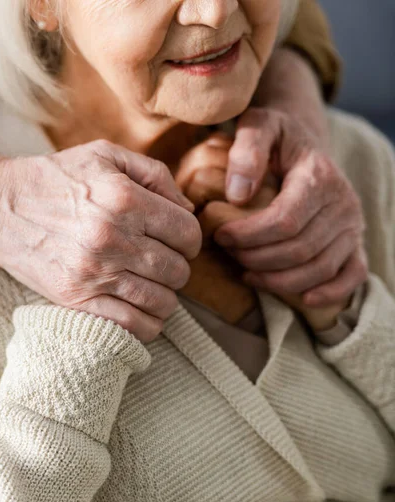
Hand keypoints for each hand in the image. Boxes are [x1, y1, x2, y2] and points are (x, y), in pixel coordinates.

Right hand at [0, 140, 201, 341]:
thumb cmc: (58, 179)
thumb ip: (156, 175)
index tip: (178, 241)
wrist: (0, 208)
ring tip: (153, 286)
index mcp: (126, 199)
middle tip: (163, 262)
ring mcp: (95, 273)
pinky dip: (148, 325)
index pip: (188, 233)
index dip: (190, 239)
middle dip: (178, 268)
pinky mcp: (77, 299)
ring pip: (161, 301)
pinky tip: (143, 311)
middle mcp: (114, 238)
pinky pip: (132, 326)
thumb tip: (189, 210)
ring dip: (165, 297)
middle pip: (178, 270)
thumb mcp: (107, 156)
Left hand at [176, 132, 352, 330]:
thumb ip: (248, 149)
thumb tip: (238, 194)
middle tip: (229, 254)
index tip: (220, 236)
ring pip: (318, 269)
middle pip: (298, 250)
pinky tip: (301, 298)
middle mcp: (343, 204)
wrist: (304, 148)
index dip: (248, 236)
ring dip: (278, 280)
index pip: (284, 221)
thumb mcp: (259, 126)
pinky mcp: (356, 244)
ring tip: (247, 273)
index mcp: (319, 176)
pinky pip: (352, 276)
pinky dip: (329, 292)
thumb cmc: (277, 140)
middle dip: (256, 258)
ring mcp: (352, 227)